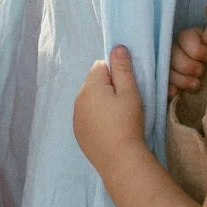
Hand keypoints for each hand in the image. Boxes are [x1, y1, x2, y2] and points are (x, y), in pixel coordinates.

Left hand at [72, 43, 144, 174]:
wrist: (120, 160)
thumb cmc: (128, 123)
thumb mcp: (130, 93)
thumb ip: (122, 69)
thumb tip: (117, 47)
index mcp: (90, 86)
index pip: (100, 67)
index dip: (115, 75)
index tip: (126, 89)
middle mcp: (78, 99)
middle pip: (94, 83)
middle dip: (108, 88)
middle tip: (124, 105)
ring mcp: (76, 117)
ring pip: (90, 100)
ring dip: (101, 103)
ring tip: (118, 119)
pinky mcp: (78, 133)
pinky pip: (87, 116)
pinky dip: (96, 119)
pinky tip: (110, 130)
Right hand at [167, 23, 206, 106]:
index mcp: (188, 37)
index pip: (185, 38)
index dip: (197, 49)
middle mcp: (174, 48)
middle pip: (173, 55)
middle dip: (189, 66)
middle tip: (201, 72)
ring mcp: (168, 65)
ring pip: (167, 70)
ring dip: (182, 80)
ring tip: (196, 84)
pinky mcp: (166, 81)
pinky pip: (161, 84)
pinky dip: (168, 89)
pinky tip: (176, 92)